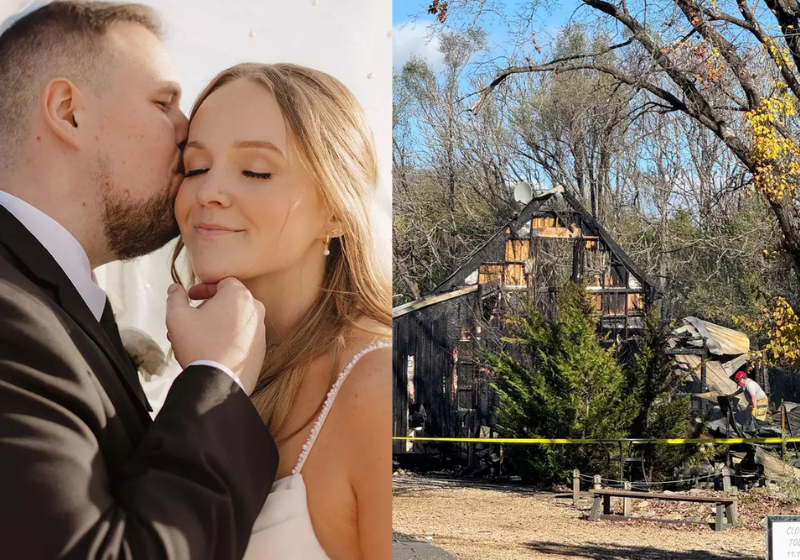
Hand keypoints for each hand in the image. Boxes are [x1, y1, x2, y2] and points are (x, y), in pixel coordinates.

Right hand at [166, 278, 265, 394]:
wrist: (219, 382)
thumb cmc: (199, 346)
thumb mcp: (177, 317)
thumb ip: (175, 298)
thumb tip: (175, 289)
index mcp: (239, 296)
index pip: (223, 282)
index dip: (204, 287)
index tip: (191, 297)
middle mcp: (255, 310)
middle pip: (229, 301)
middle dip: (207, 308)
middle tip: (190, 320)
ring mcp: (260, 330)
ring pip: (234, 320)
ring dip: (215, 324)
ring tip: (195, 338)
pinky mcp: (261, 349)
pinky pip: (242, 337)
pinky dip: (227, 338)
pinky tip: (210, 350)